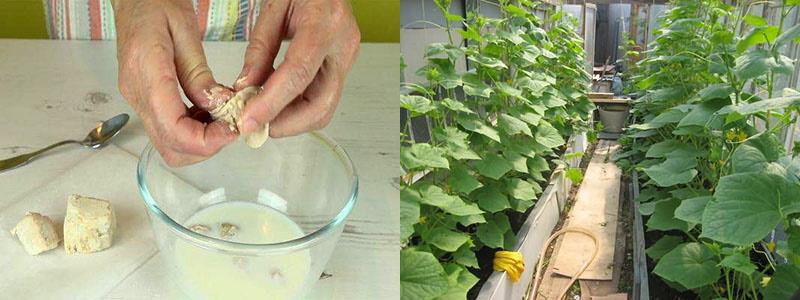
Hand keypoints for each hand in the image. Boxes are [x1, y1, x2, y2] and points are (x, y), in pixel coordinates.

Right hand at [113, 0, 235, 165]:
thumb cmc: (155, 4)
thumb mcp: (184, 29)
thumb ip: (199, 73)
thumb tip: (217, 107)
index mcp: (147, 73)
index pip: (173, 128)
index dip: (206, 140)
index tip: (232, 129)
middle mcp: (137, 94)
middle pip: (170, 147)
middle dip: (205, 146)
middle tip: (231, 126)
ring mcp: (137, 99)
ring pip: (167, 145)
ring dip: (199, 142)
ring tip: (222, 118)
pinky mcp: (143, 100)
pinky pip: (166, 130)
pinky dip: (191, 132)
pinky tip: (208, 112)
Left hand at [234, 0, 359, 136]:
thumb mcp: (272, 7)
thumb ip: (259, 48)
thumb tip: (245, 88)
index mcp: (325, 24)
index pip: (299, 73)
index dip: (272, 103)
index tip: (248, 121)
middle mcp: (343, 46)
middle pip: (321, 103)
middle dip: (286, 124)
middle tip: (255, 127)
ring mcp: (347, 59)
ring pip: (325, 108)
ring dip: (291, 120)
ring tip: (262, 115)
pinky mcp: (343, 67)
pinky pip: (323, 99)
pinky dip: (297, 109)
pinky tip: (276, 103)